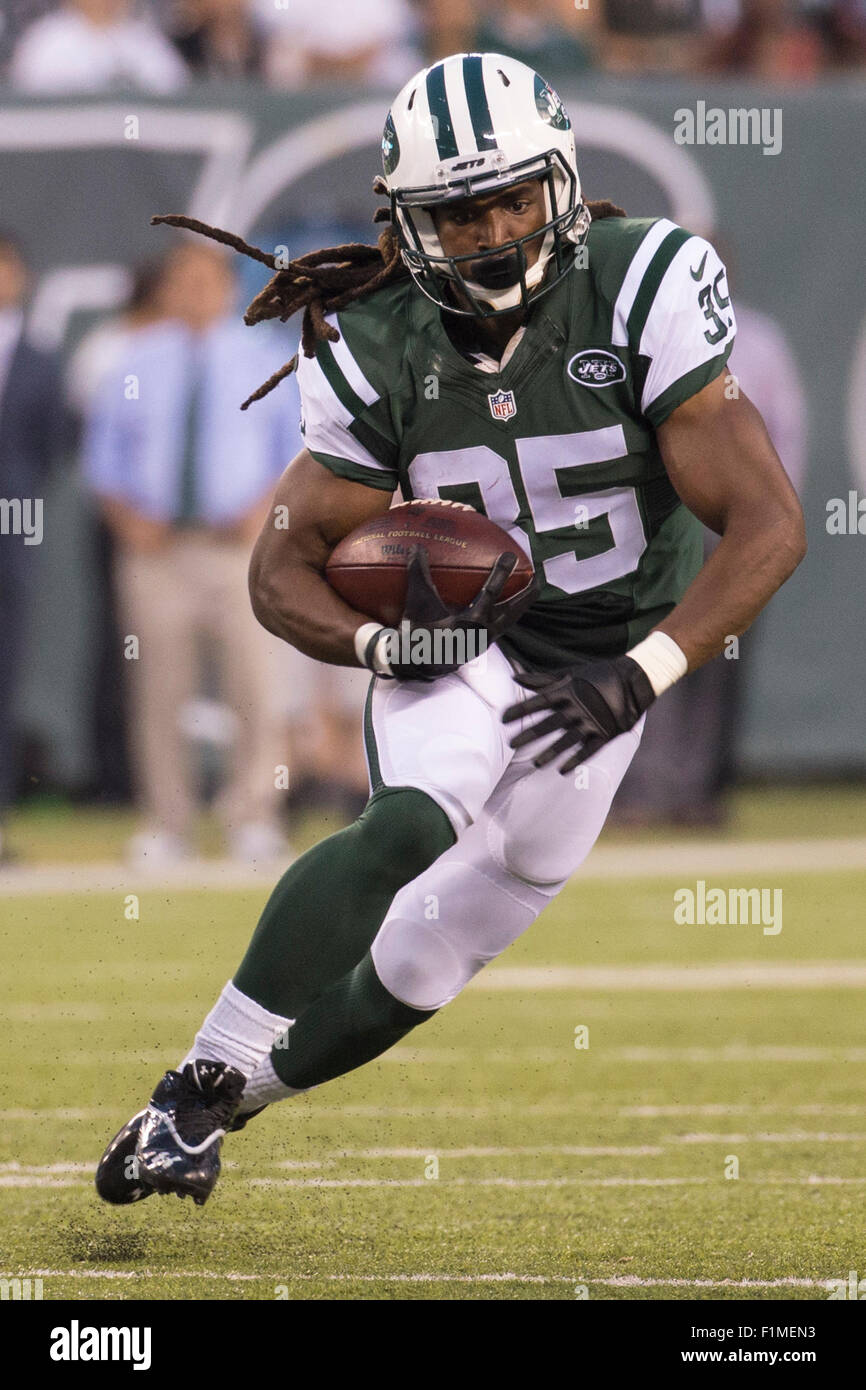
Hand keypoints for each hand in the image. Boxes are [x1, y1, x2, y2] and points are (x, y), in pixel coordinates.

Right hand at [383, 544, 537, 680]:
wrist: (417, 664)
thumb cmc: (418, 633)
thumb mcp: (418, 602)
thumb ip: (419, 573)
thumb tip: (417, 546)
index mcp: (472, 622)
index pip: (492, 593)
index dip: (502, 572)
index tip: (510, 555)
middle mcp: (485, 631)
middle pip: (516, 608)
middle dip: (529, 591)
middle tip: (537, 574)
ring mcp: (486, 639)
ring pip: (512, 618)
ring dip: (521, 602)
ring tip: (528, 588)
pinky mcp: (483, 643)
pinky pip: (503, 624)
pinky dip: (508, 612)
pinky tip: (505, 604)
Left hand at [501, 655, 655, 772]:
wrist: (634, 680)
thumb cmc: (598, 675)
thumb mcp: (570, 674)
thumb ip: (543, 680)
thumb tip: (516, 678)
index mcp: (567, 692)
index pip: (538, 702)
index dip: (520, 711)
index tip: (503, 720)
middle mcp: (577, 708)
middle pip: (548, 724)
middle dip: (529, 735)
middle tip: (510, 744)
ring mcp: (591, 722)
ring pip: (566, 741)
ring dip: (550, 752)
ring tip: (535, 764)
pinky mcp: (605, 734)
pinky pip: (588, 750)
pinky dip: (576, 760)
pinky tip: (562, 771)